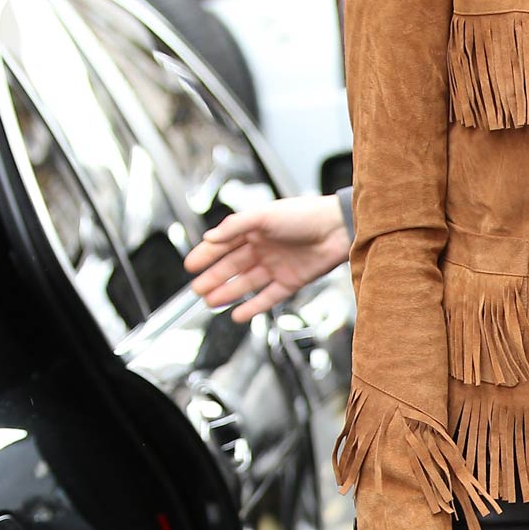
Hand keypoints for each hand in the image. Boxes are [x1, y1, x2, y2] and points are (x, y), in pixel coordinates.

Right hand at [183, 195, 348, 320]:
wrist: (338, 228)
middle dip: (213, 278)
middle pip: (232, 266)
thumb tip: (210, 238)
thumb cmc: (304, 215)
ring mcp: (277, 266)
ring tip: (210, 302)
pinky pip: (267, 297)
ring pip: (246, 283)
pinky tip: (237, 314)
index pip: (224, 244)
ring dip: (228, 293)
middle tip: (197, 289)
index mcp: (255, 229)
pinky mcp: (291, 282)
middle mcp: (264, 248)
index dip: (206, 255)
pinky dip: (252, 307)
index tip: (190, 266)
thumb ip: (235, 227)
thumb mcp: (263, 215)